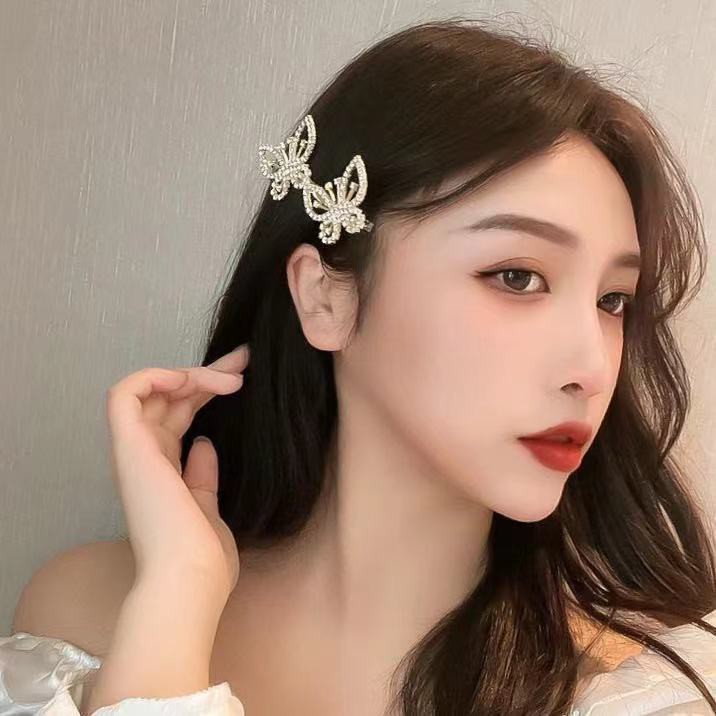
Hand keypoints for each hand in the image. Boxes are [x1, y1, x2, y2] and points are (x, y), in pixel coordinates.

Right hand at [105, 344, 249, 600]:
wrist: (191, 579)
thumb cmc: (203, 557)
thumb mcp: (208, 506)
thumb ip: (202, 475)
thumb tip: (204, 443)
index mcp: (162, 471)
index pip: (179, 415)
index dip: (206, 390)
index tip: (243, 376)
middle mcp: (144, 457)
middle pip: (169, 398)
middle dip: (206, 372)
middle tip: (244, 358)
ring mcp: (134, 451)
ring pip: (149, 390)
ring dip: (189, 374)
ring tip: (231, 377)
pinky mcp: (129, 447)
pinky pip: (125, 395)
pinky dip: (154, 377)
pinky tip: (190, 379)